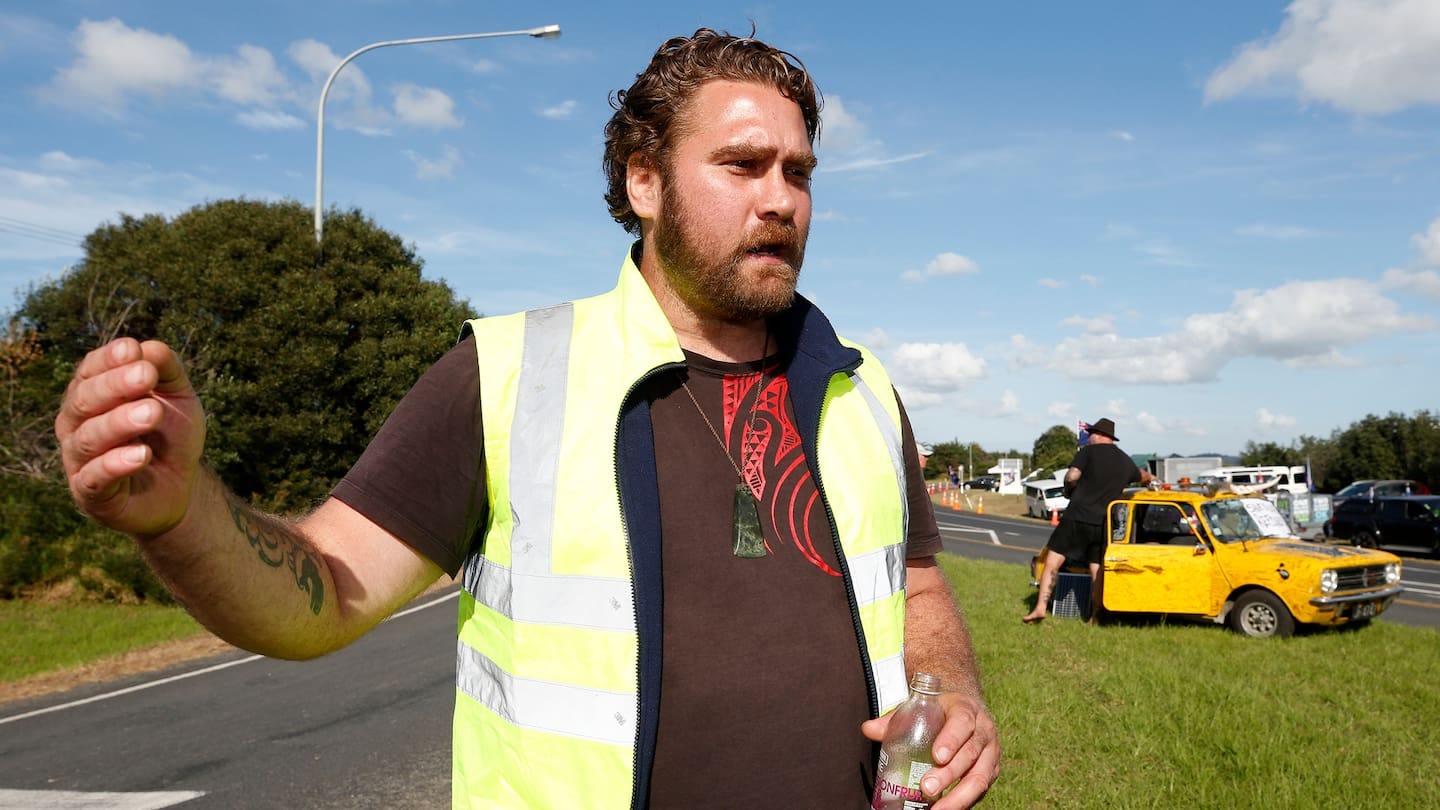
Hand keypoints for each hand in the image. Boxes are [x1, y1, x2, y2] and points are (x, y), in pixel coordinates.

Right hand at [56, 338, 205, 536]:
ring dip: (120, 422)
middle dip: (115, 386)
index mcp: (93, 395)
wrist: (179, 488)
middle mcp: (77, 423)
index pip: (91, 371)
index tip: (132, 350)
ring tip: (152, 413)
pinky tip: (142, 455)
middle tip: (146, 377)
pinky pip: (95, 476)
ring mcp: (79, 458)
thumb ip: (167, 371)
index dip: (108, 360)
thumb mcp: (179, 399)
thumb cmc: (170, 437)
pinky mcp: (90, 493)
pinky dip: (116, 464)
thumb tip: (149, 346)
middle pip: (84, 400)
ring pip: (89, 436)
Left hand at [863, 691, 999, 808]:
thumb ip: (893, 719)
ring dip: (959, 797)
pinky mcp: (990, 771)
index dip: (951, 740)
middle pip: (970, 754)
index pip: (962, 722)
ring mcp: (990, 753)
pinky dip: (963, 803)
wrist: (966, 708)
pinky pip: (980, 790)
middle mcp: (983, 731)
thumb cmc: (939, 710)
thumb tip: (868, 729)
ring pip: (980, 777)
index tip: (936, 756)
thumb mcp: (919, 707)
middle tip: (927, 788)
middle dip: (949, 774)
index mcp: (966, 709)